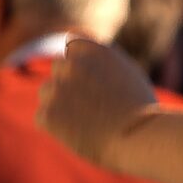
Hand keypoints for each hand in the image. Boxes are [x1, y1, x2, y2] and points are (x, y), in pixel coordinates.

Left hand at [39, 39, 158, 169]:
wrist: (139, 138)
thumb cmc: (139, 108)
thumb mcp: (125, 71)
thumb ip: (100, 58)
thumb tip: (72, 45)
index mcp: (92, 49)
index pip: (73, 46)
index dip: (81, 63)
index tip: (94, 81)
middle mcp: (71, 64)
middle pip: (59, 69)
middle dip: (69, 84)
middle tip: (93, 106)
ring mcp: (56, 88)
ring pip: (47, 93)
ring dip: (59, 104)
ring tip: (87, 121)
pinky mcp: (47, 113)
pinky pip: (43, 117)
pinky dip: (56, 126)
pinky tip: (79, 132)